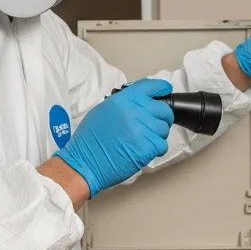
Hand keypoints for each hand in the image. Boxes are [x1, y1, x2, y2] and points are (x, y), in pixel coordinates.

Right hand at [55, 79, 174, 196]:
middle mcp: (135, 111)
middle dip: (162, 118)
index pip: (151, 86)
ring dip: (158, 135)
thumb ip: (124, 104)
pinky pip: (162, 145)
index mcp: (123, 99)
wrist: (85, 163)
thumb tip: (140, 103)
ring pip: (164, 128)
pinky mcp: (147, 147)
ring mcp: (142, 129)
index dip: (162, 88)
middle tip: (154, 126)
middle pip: (163, 109)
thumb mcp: (103, 111)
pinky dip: (157, 149)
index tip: (165, 91)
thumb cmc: (90, 140)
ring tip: (144, 141)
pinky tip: (145, 151)